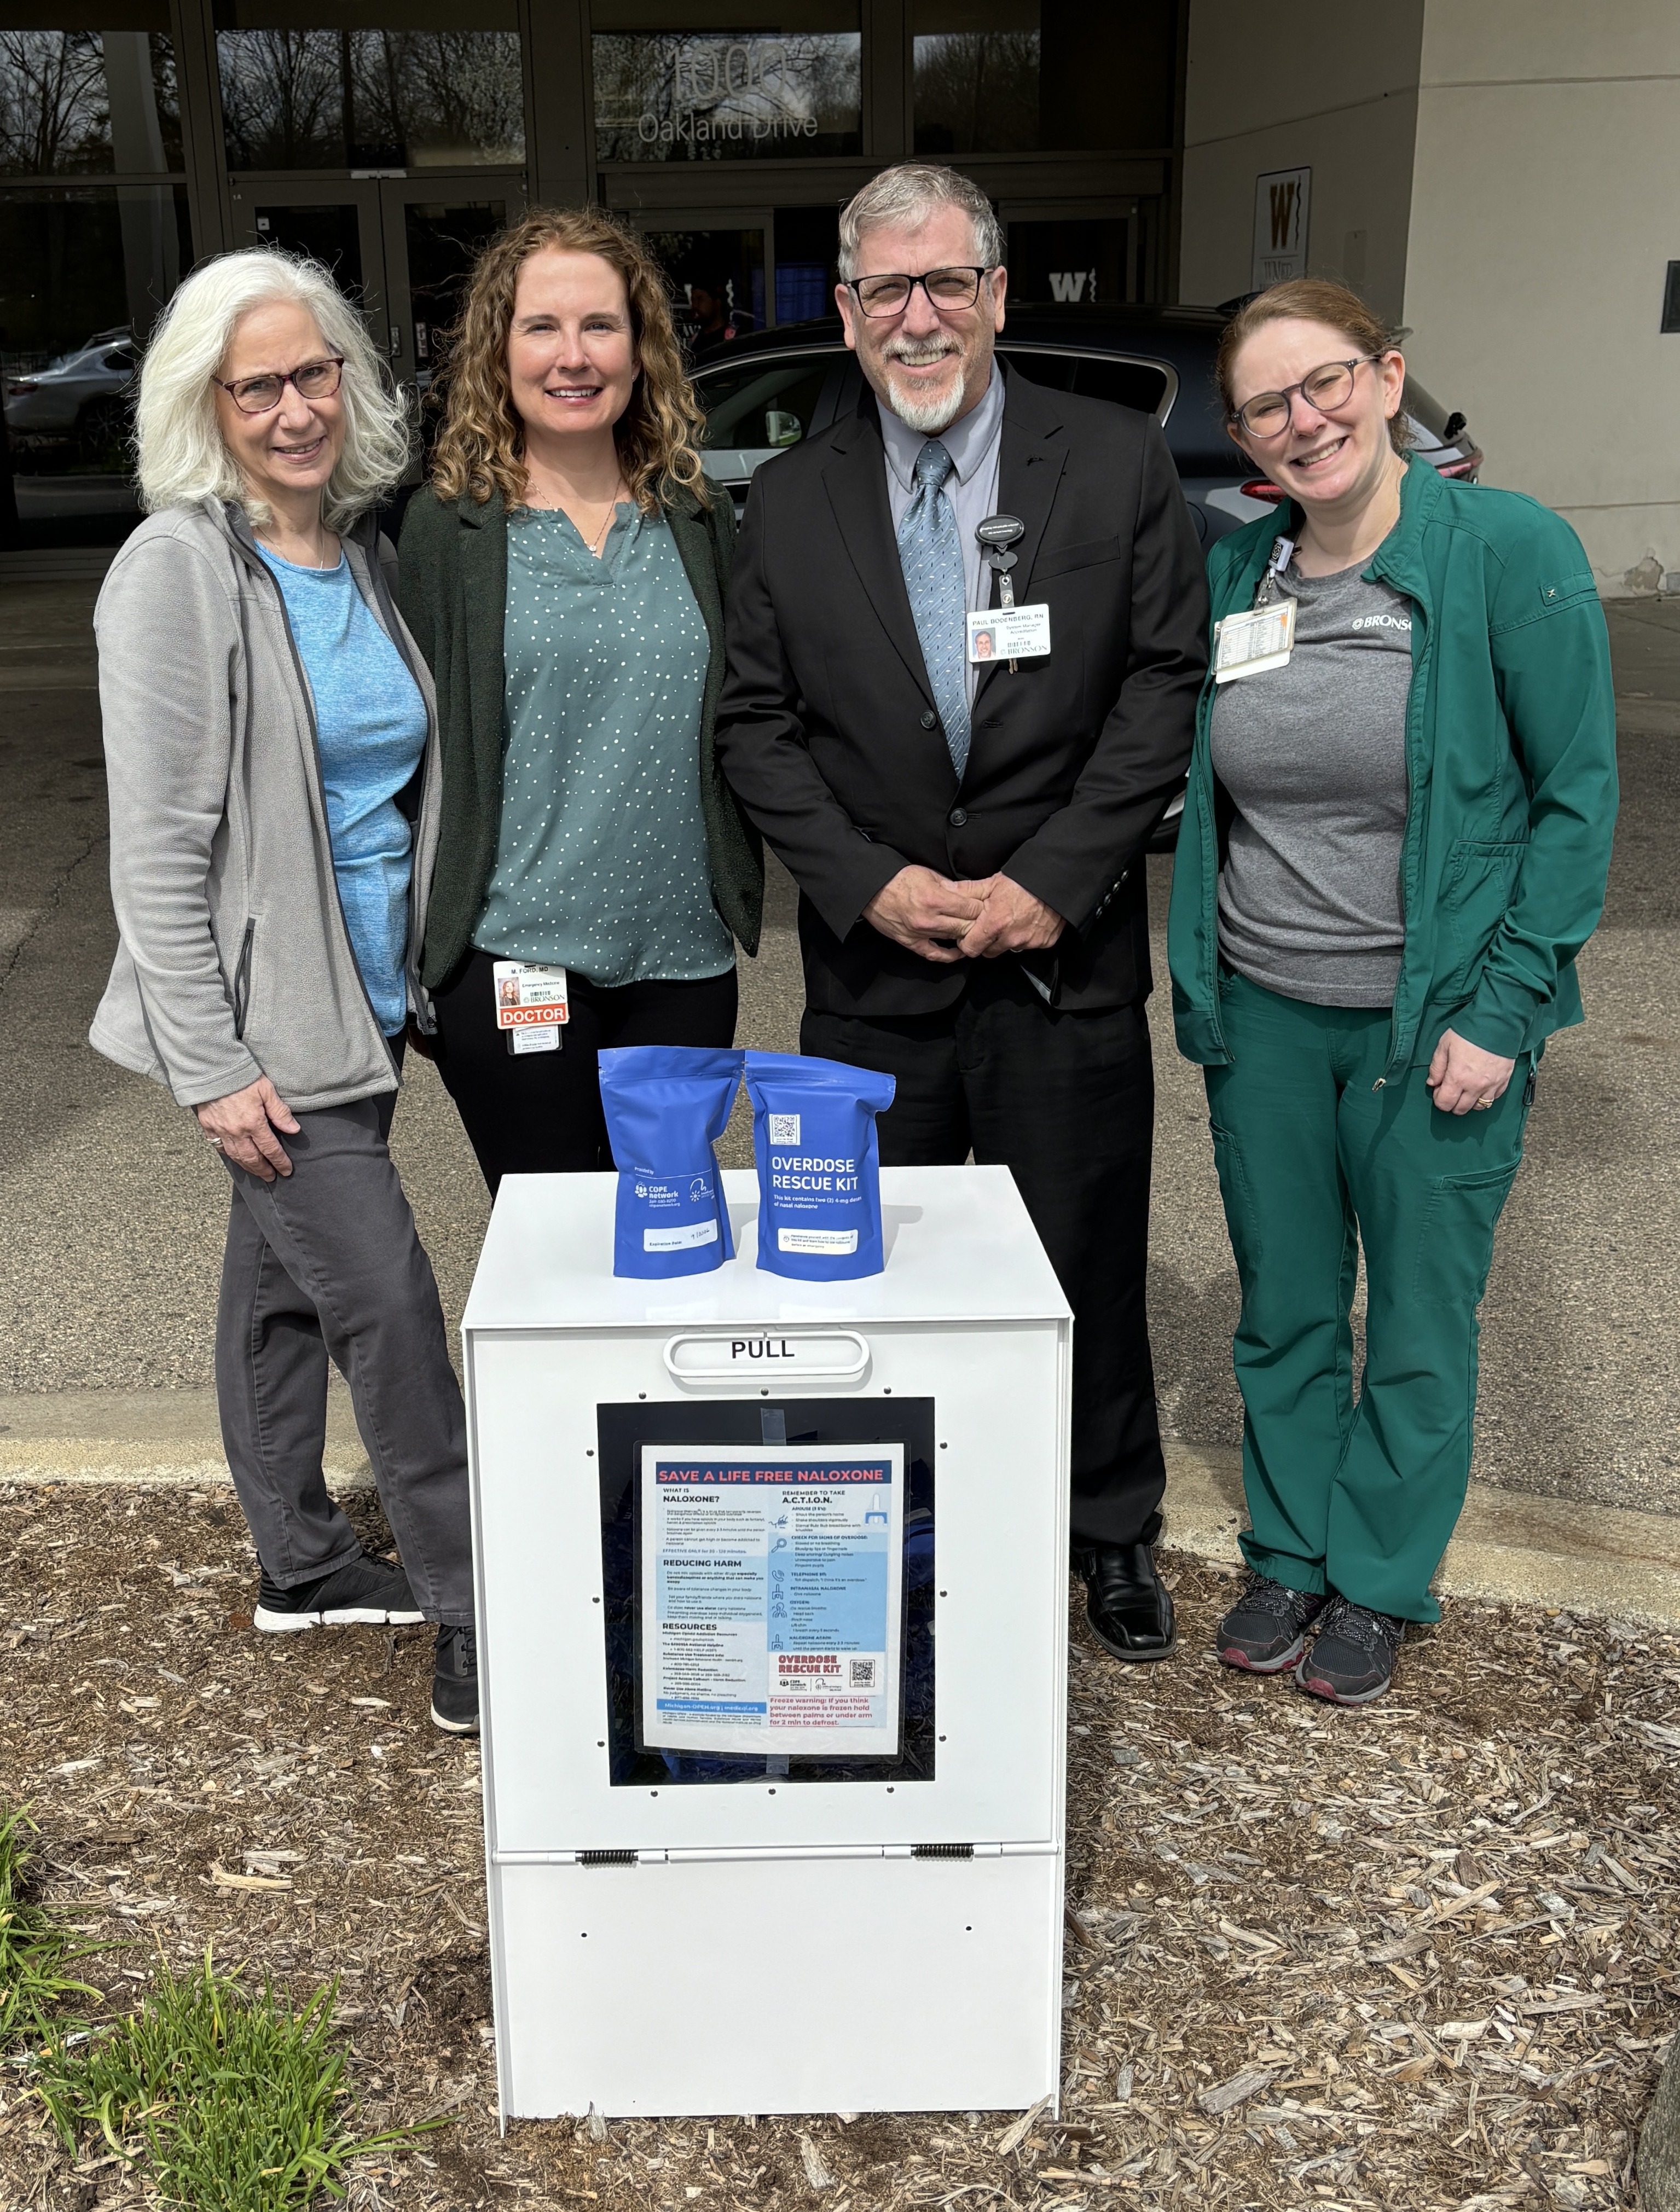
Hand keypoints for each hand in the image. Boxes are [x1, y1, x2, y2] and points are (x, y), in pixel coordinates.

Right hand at [195, 1076, 299, 1179]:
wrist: (212, 1068)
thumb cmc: (241, 1076)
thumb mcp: (267, 1090)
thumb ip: (280, 1112)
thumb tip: (293, 1130)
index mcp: (253, 1123)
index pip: (270, 1149)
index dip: (279, 1162)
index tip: (286, 1170)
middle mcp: (236, 1131)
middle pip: (252, 1158)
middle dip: (263, 1170)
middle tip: (271, 1177)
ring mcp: (220, 1130)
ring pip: (235, 1156)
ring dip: (247, 1167)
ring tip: (256, 1172)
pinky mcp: (208, 1126)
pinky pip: (218, 1147)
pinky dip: (228, 1155)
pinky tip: (235, 1157)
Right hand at [863, 866, 985, 963]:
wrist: (871, 889)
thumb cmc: (898, 879)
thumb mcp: (929, 874)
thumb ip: (951, 886)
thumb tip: (971, 893)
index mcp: (936, 898)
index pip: (972, 909)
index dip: (983, 907)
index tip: (988, 905)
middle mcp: (929, 919)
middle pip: (967, 926)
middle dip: (979, 922)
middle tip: (986, 919)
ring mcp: (919, 933)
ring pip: (954, 939)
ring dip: (967, 935)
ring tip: (975, 930)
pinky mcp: (910, 942)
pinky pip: (935, 954)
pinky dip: (950, 956)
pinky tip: (959, 951)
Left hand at [952, 874, 1066, 958]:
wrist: (1058, 880)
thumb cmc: (1025, 880)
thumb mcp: (993, 882)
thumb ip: (968, 891)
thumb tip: (946, 889)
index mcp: (995, 924)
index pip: (971, 949)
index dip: (967, 941)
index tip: (969, 933)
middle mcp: (1012, 937)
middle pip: (988, 952)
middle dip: (986, 941)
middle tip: (990, 924)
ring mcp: (1029, 942)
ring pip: (1008, 949)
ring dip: (1005, 940)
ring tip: (1010, 920)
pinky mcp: (1044, 942)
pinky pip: (1028, 946)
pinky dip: (1025, 937)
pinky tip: (1026, 922)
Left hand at [1425, 1028, 1516, 1116]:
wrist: (1497, 1023)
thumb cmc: (1469, 1032)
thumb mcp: (1444, 1045)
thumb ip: (1436, 1067)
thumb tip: (1432, 1082)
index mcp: (1458, 1078)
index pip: (1445, 1103)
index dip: (1439, 1099)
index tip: (1439, 1090)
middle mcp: (1475, 1086)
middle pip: (1461, 1109)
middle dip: (1452, 1103)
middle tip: (1451, 1090)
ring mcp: (1492, 1085)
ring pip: (1479, 1107)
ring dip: (1470, 1102)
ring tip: (1466, 1089)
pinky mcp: (1504, 1080)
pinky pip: (1494, 1098)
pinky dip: (1486, 1096)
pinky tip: (1481, 1086)